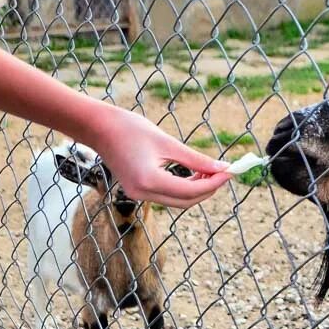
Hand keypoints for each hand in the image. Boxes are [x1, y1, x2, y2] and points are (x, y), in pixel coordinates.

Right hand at [93, 108, 232, 208]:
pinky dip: (183, 188)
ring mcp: (137, 195)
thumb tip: (221, 167)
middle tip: (224, 172)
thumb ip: (195, 158)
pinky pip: (166, 195)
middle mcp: (142, 193)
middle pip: (186, 201)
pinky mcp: (136, 190)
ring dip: (197, 190)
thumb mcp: (167, 142)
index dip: (214, 183)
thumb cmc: (130, 128)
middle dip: (208, 189)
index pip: (191, 191)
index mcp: (150, 180)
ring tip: (211, 171)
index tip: (230, 172)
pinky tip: (194, 174)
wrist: (98, 127)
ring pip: (177, 201)